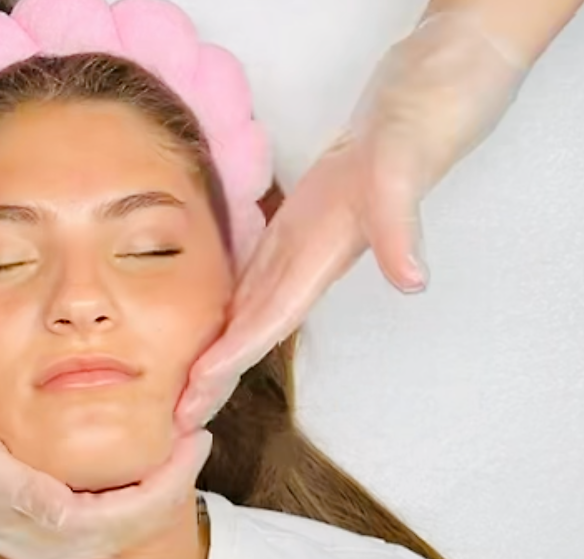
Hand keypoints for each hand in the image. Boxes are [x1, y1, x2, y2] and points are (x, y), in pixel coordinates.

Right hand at [0, 351, 212, 558]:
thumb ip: (24, 492)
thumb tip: (61, 509)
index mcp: (49, 530)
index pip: (127, 517)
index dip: (167, 484)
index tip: (193, 444)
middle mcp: (56, 540)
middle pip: (133, 523)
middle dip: (172, 484)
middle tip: (198, 440)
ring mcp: (52, 530)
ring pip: (122, 519)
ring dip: (154, 487)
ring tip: (177, 450)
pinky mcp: (46, 513)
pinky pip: (103, 510)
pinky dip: (128, 487)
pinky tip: (135, 462)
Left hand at [176, 11, 526, 429]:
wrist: (409, 118)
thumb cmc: (404, 145)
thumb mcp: (398, 177)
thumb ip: (400, 227)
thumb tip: (413, 281)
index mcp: (316, 265)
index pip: (263, 325)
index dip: (228, 363)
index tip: (193, 398)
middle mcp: (301, 270)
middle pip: (248, 335)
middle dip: (214, 378)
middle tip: (171, 419)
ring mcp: (293, 256)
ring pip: (245, 314)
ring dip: (215, 352)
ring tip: (178, 385)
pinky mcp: (288, 237)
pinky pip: (247, 282)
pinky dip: (222, 309)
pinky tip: (198, 320)